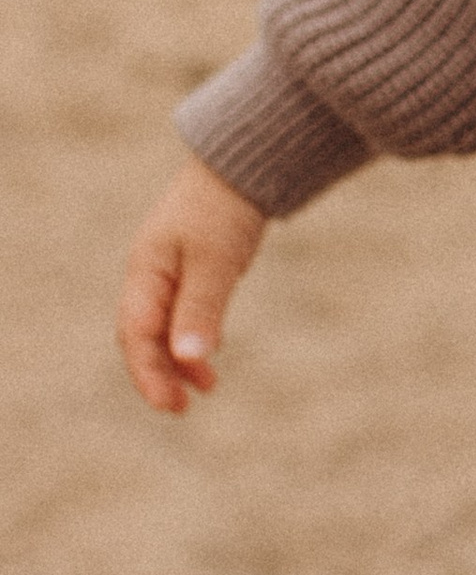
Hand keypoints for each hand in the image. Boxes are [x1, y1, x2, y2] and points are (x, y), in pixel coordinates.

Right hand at [117, 157, 267, 414]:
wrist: (241, 166)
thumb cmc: (223, 209)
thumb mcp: (215, 261)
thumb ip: (201, 308)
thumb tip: (187, 358)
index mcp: (145, 273)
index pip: (136, 335)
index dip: (148, 373)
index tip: (169, 404)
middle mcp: (150, 276)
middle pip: (143, 337)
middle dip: (159, 374)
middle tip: (182, 408)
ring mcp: (168, 273)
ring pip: (163, 329)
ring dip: (178, 360)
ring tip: (207, 388)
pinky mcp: (189, 271)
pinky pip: (181, 315)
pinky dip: (193, 339)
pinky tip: (212, 356)